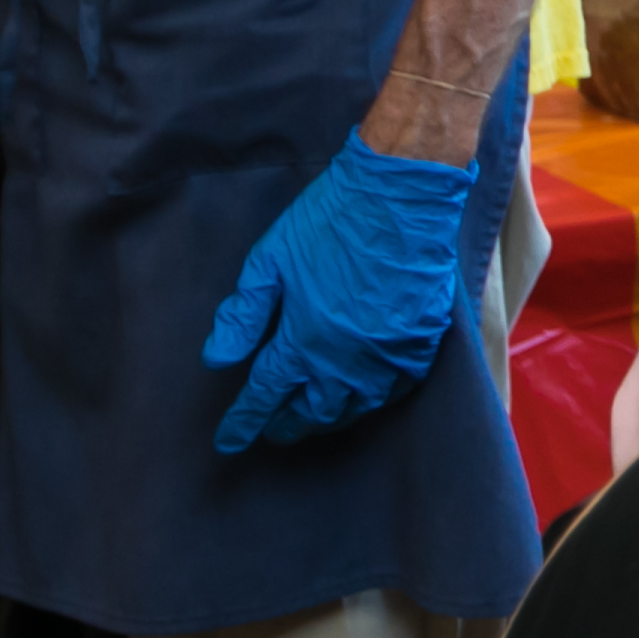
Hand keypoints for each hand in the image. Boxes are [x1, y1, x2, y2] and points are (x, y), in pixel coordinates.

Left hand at [204, 137, 480, 454]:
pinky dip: (376, 399)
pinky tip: (366, 396)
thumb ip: (243, 314)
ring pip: (356, 406)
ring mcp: (388, 353)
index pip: (265, 396)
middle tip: (274, 432)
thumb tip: (216, 360)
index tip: (229, 441)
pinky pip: (397, 387)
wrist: (402, 196)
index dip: (244, 422)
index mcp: (302, 339)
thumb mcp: (269, 260)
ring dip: (331, 417)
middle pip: (313, 411)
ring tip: (316, 419)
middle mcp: (345, 358)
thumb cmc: (329, 222)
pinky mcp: (422, 340)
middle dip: (288, 426)